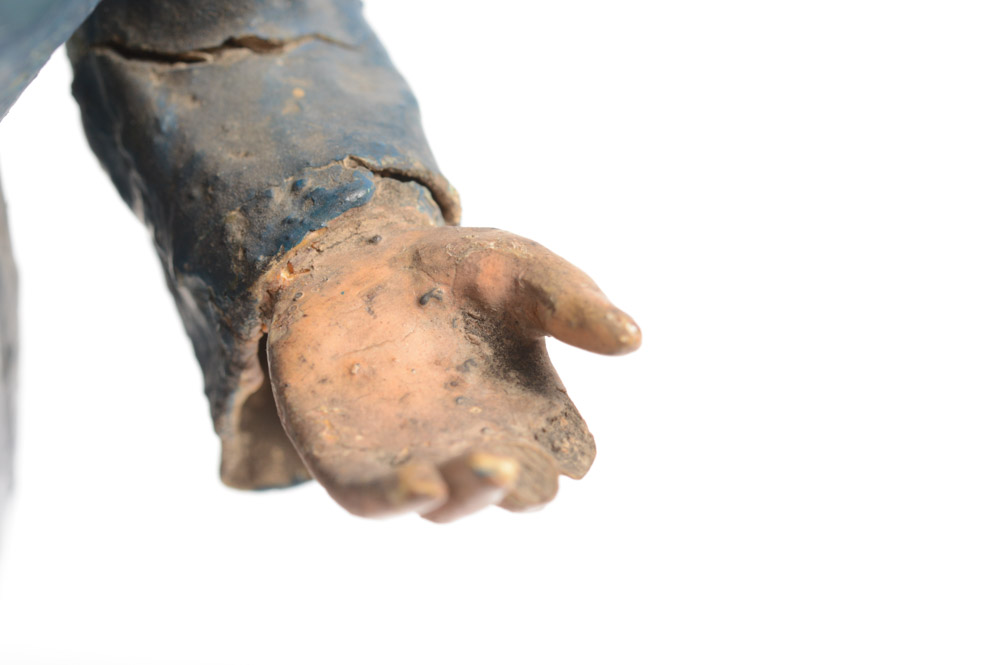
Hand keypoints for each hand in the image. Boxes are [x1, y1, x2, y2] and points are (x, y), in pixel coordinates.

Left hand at [266, 223, 639, 520]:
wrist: (358, 258)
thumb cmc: (454, 273)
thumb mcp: (521, 271)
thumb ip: (571, 302)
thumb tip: (632, 337)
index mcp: (527, 412)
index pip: (561, 450)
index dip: (568, 455)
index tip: (572, 452)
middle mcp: (475, 445)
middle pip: (508, 485)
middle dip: (520, 483)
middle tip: (528, 469)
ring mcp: (413, 458)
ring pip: (446, 499)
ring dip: (468, 493)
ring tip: (492, 468)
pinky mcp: (351, 461)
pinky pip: (372, 495)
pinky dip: (395, 498)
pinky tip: (420, 484)